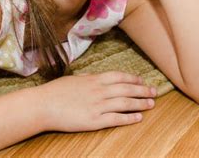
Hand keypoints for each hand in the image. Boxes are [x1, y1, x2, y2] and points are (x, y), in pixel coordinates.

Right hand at [38, 71, 156, 131]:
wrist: (44, 104)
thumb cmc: (56, 91)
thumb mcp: (74, 79)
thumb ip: (89, 79)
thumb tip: (97, 78)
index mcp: (94, 79)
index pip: (119, 76)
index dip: (133, 79)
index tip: (142, 81)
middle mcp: (99, 91)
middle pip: (126, 89)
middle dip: (142, 90)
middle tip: (154, 92)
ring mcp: (98, 105)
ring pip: (125, 103)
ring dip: (140, 103)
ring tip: (151, 104)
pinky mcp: (94, 120)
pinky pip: (116, 119)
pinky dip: (129, 118)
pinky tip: (138, 118)